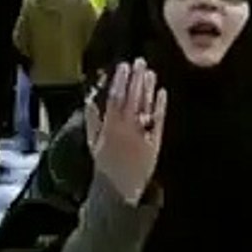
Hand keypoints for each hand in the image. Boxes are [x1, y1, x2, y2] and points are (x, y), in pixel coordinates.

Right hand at [84, 58, 167, 204]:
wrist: (120, 189)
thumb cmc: (106, 165)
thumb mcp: (94, 143)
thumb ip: (92, 121)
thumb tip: (89, 100)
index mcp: (109, 128)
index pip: (115, 99)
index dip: (120, 81)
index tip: (124, 66)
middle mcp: (125, 130)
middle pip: (132, 99)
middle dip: (136, 80)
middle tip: (141, 62)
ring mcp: (141, 136)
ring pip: (145, 107)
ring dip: (148, 89)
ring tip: (151, 73)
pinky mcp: (154, 142)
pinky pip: (158, 122)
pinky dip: (160, 107)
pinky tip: (162, 92)